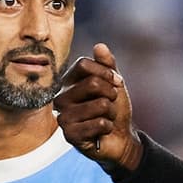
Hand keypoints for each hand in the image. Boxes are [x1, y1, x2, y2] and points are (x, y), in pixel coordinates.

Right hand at [55, 41, 139, 170]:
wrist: (121, 138)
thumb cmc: (113, 109)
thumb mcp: (113, 83)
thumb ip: (107, 65)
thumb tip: (99, 45)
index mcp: (68, 82)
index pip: (83, 64)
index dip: (107, 73)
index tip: (116, 83)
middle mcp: (61, 98)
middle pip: (92, 83)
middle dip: (111, 95)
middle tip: (109, 106)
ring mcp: (63, 117)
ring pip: (99, 104)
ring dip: (110, 113)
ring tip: (104, 119)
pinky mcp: (70, 135)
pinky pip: (100, 123)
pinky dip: (107, 127)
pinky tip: (101, 132)